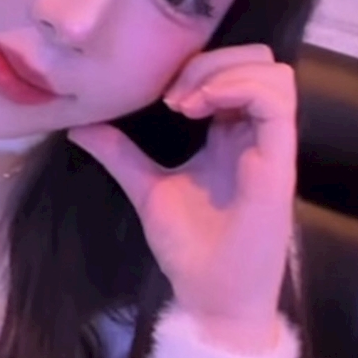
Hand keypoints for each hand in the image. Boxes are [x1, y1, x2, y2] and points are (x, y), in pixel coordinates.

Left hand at [67, 45, 296, 350]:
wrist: (211, 297)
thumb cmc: (189, 248)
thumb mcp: (146, 188)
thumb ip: (119, 153)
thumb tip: (77, 126)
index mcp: (231, 135)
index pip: (236, 70)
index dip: (199, 65)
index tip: (160, 94)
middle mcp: (256, 134)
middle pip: (259, 60)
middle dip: (212, 60)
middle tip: (172, 94)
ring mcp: (271, 146)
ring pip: (274, 73)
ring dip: (224, 72)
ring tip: (185, 102)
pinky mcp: (279, 162)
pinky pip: (276, 101)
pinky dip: (237, 88)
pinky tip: (198, 109)